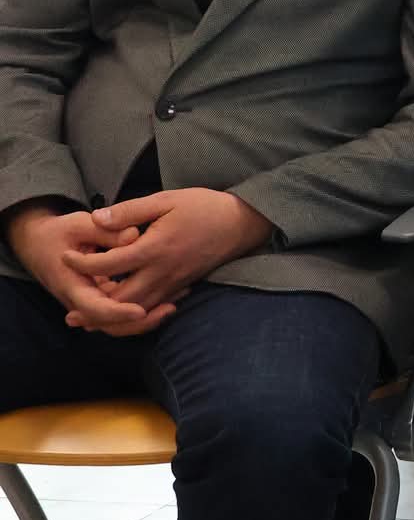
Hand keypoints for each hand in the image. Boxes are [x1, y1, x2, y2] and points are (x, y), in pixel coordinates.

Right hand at [5, 204, 169, 335]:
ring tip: (173, 306)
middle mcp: (79, 299)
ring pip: (115, 322)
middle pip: (108, 323)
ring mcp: (89, 301)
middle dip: (138, 322)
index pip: (93, 307)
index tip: (140, 310)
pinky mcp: (99, 298)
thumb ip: (106, 230)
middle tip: (170, 308)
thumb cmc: (59, 232)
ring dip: (143, 320)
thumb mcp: (79, 224)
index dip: (116, 312)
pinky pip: (118, 312)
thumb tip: (134, 235)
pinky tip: (169, 300)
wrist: (37, 243)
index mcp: (70, 283)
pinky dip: (140, 310)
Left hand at [63, 189, 273, 314]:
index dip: (82, 263)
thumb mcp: (166, 199)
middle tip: (69, 310)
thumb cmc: (204, 207)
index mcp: (155, 248)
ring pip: (137, 312)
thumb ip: (130, 210)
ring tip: (87, 320)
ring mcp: (173, 283)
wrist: (242, 223)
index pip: (109, 264)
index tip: (65, 257)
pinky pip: (153, 309)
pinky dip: (133, 316)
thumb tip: (96, 217)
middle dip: (93, 309)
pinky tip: (121, 313)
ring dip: (111, 319)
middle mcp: (163, 271)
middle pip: (121, 302)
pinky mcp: (181, 287)